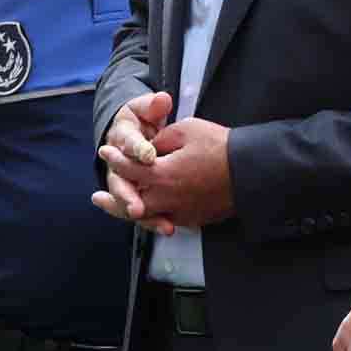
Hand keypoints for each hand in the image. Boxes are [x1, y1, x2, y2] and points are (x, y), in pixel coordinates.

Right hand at [94, 92, 177, 232]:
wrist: (133, 134)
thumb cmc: (141, 119)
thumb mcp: (145, 108)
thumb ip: (153, 105)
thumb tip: (162, 99)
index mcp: (120, 137)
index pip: (126, 143)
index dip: (136, 149)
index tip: (148, 155)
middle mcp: (117, 163)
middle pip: (119, 181)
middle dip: (127, 195)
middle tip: (137, 207)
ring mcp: (124, 180)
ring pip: (127, 200)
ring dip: (143, 214)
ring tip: (162, 225)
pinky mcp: (134, 193)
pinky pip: (142, 209)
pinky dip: (153, 219)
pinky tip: (168, 227)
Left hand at [99, 112, 234, 229]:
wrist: (253, 171)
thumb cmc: (220, 146)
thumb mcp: (186, 130)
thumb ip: (161, 140)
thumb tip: (149, 149)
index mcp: (164, 175)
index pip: (130, 169)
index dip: (115, 159)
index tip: (105, 151)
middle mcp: (169, 199)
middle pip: (131, 204)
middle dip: (113, 199)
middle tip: (97, 197)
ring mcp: (182, 213)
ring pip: (149, 217)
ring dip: (130, 212)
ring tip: (118, 207)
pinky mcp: (195, 219)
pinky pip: (168, 218)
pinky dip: (155, 215)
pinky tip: (151, 209)